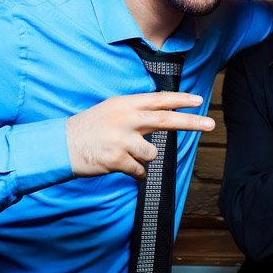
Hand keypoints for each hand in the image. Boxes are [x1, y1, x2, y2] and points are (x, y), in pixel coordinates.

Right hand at [66, 92, 213, 178]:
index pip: (158, 100)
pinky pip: (139, 171)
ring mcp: (121, 139)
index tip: (198, 101)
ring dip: (143, 158)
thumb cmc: (89, 129)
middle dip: (191, 122)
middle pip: (165, 120)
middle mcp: (125, 119)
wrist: (61, 146)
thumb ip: (134, 112)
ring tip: (124, 155)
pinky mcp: (117, 159)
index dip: (180, 100)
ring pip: (152, 153)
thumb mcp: (111, 111)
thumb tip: (161, 114)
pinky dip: (135, 173)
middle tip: (210, 124)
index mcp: (124, 104)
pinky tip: (120, 167)